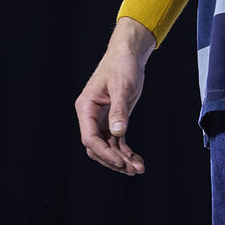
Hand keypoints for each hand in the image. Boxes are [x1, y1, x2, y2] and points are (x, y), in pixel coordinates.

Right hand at [76, 18, 154, 174]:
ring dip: (121, 159)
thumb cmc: (122, 66)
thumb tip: (118, 133)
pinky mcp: (113, 120)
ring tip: (138, 168)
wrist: (128, 54)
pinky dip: (126, 152)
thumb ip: (119, 110)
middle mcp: (90, 116)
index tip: (120, 162)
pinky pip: (117, 142)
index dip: (104, 153)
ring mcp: (101, 120)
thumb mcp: (122, 87)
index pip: (90, 138)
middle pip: (97, 147)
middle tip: (132, 170)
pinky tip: (137, 161)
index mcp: (86, 107)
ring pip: (107, 148)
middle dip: (113, 160)